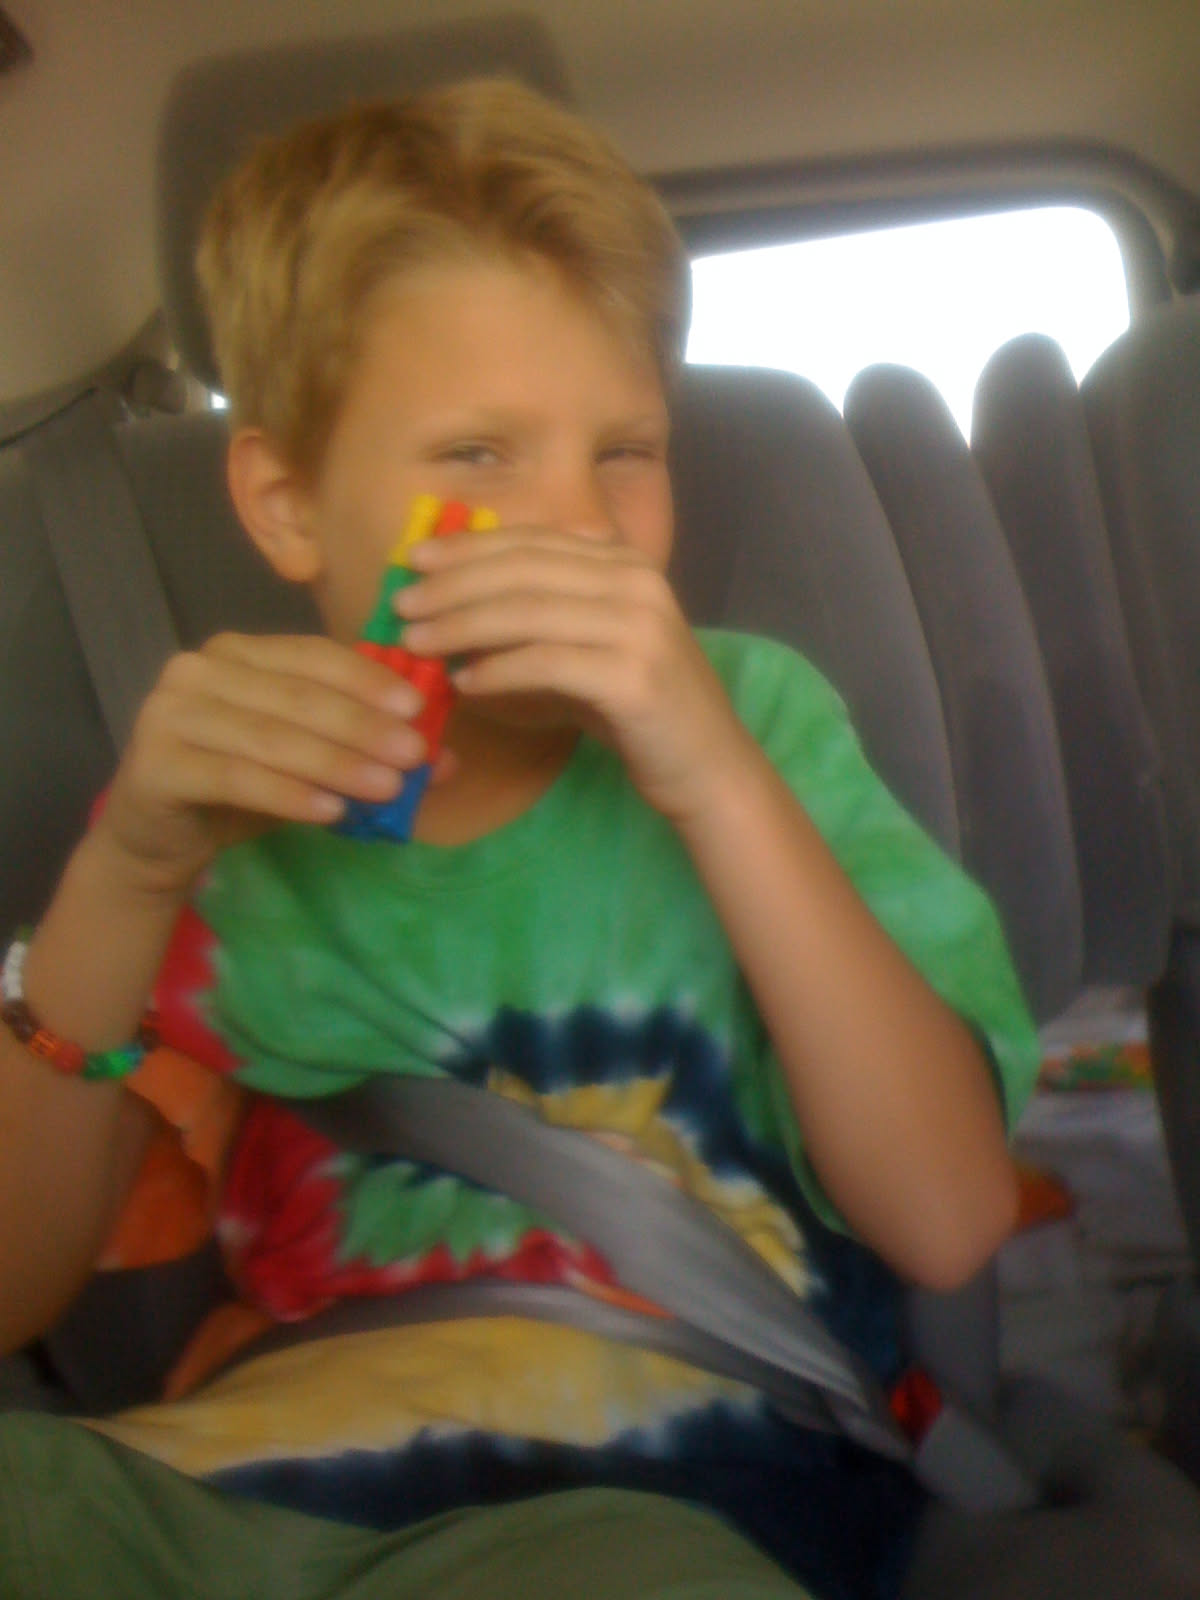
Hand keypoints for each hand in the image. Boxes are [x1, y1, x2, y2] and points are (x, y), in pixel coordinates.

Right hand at [95, 632, 431, 895]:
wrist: (156, 838)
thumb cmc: (238, 790)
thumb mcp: (307, 765)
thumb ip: (363, 753)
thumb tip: (442, 759)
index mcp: (238, 653)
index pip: (313, 656)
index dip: (366, 679)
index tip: (417, 708)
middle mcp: (198, 668)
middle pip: (298, 696)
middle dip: (363, 726)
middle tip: (414, 755)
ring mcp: (169, 712)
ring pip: (271, 736)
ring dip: (336, 762)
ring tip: (387, 787)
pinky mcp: (156, 762)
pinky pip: (236, 777)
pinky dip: (288, 794)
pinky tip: (331, 812)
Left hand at [399, 528, 754, 820]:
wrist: (707, 767)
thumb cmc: (638, 712)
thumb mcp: (588, 648)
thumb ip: (540, 619)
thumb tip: (454, 605)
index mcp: (626, 563)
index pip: (533, 542)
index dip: (469, 548)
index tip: (415, 560)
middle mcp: (637, 582)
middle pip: (524, 570)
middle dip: (454, 585)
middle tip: (402, 604)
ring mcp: (640, 626)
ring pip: (529, 611)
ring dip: (463, 625)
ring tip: (417, 642)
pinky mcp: (635, 675)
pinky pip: (547, 663)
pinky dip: (499, 669)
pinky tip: (464, 682)